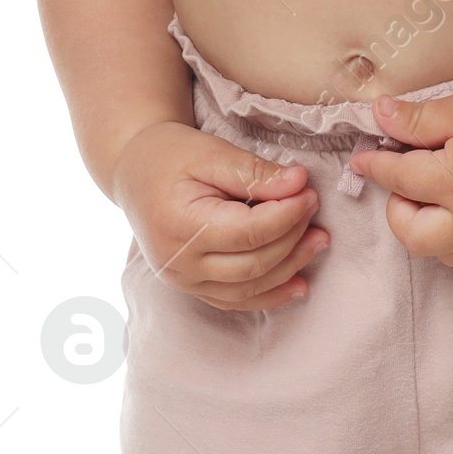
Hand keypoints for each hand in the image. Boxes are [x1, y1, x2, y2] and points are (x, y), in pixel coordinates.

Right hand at [113, 121, 329, 308]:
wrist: (134, 173)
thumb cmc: (170, 156)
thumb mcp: (210, 153)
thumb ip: (254, 172)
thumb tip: (299, 184)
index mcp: (181, 226)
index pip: (249, 232)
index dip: (287, 216)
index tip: (309, 193)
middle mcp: (179, 263)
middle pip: (253, 263)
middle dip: (293, 238)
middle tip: (314, 209)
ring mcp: (182, 281)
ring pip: (248, 288)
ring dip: (289, 268)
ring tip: (318, 241)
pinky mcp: (190, 287)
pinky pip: (235, 301)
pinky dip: (269, 295)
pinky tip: (298, 283)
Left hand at [347, 72, 452, 265]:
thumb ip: (419, 119)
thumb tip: (379, 117)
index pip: (399, 179)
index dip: (376, 165)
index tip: (362, 158)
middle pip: (414, 236)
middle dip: (398, 210)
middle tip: (403, 180)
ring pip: (445, 253)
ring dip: (427, 230)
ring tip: (433, 196)